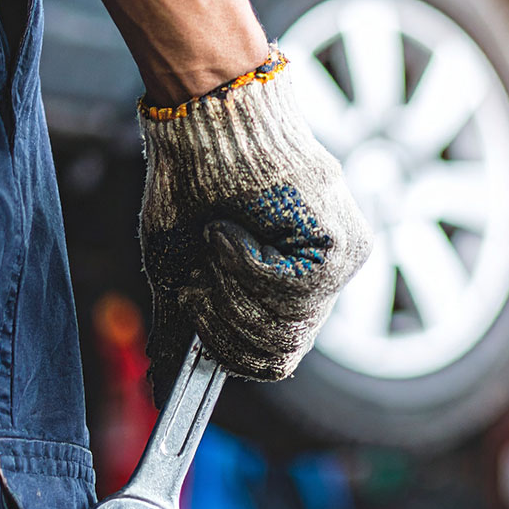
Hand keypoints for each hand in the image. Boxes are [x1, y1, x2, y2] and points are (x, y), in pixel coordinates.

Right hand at [139, 48, 372, 397]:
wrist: (205, 123)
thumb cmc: (193, 185)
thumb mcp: (180, 268)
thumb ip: (183, 326)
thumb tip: (163, 385)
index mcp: (296, 286)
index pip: (277, 357)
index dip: (227, 349)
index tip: (194, 308)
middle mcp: (328, 278)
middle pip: (282, 351)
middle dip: (224, 321)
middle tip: (197, 278)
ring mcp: (343, 261)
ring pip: (285, 326)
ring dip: (231, 288)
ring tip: (216, 241)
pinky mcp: (344, 242)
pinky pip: (292, 291)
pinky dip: (246, 264)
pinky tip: (233, 228)